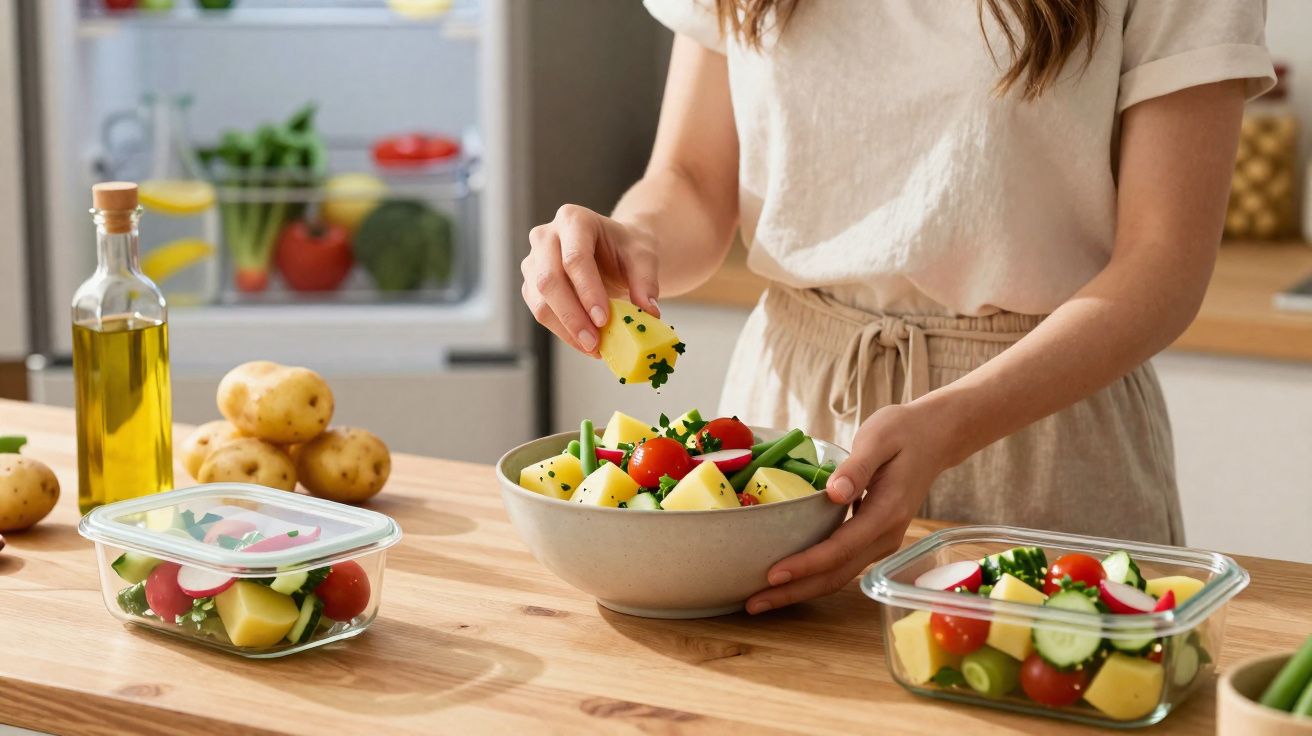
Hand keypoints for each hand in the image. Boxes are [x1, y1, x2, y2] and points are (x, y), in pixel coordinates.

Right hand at [521, 204, 660, 354]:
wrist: (614, 249)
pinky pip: (540, 311)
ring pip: (539, 300)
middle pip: (549, 279)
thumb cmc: (626, 249)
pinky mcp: (531, 284)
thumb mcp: (643, 257)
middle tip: (595, 342)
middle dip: (572, 315)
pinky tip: (584, 343)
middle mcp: (545, 236)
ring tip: (593, 347)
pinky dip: (562, 332)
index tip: (603, 320)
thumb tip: (648, 312)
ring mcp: (533, 260)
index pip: (574, 258)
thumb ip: (646, 281)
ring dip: (565, 329)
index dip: (587, 291)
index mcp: (573, 219)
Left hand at [745, 402, 956, 613]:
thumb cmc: (903, 432)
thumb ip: (857, 467)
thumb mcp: (879, 438)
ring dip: (801, 589)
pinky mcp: (872, 538)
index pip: (840, 548)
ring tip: (761, 598)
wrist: (934, 436)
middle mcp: (885, 535)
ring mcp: (881, 541)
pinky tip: (787, 576)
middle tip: (753, 604)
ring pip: (838, 574)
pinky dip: (812, 574)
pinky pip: (840, 563)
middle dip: (794, 591)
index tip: (773, 574)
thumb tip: (834, 492)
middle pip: (836, 574)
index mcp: (886, 512)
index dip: (806, 564)